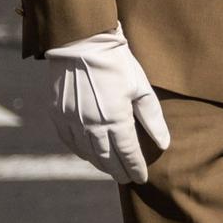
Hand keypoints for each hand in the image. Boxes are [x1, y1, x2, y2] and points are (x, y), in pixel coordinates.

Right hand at [46, 23, 168, 184]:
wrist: (81, 44)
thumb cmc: (117, 63)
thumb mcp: (141, 88)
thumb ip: (152, 119)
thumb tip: (164, 144)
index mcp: (115, 120)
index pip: (128, 153)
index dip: (135, 168)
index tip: (142, 178)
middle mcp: (91, 126)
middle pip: (107, 158)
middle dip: (118, 171)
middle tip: (127, 178)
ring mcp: (72, 122)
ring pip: (87, 153)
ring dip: (101, 164)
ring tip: (111, 169)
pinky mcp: (58, 115)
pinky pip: (70, 142)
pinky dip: (82, 151)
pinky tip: (89, 154)